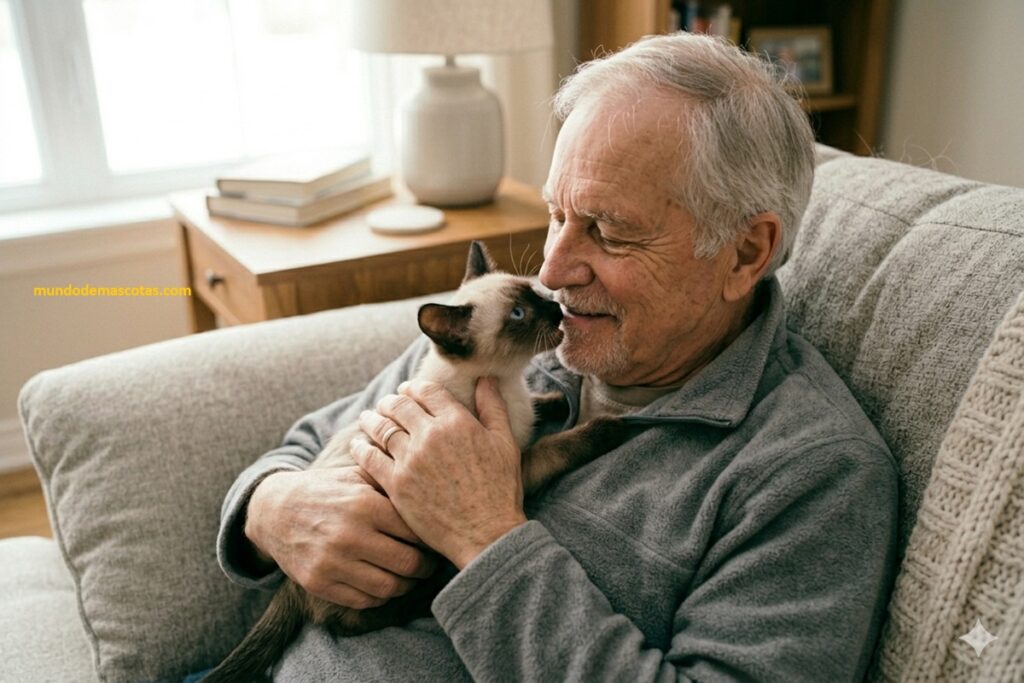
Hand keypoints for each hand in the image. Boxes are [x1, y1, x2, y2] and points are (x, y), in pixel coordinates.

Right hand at [244, 465, 437, 608]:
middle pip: (408, 564)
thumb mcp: (358, 475)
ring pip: (389, 588)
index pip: (416, 531)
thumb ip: (391, 482)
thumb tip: (433, 493)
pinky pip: (364, 600)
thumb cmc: (328, 490)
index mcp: (364, 505)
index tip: (435, 539)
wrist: (275, 510)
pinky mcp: (319, 583)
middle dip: (425, 567)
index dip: (431, 538)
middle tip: (429, 564)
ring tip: (410, 576)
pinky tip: (384, 582)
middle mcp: (349, 535)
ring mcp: (332, 562)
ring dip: (406, 585)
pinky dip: (380, 596)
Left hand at [351, 377, 527, 569]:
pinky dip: (361, 447)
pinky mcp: (396, 484)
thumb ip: (493, 407)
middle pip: (400, 405)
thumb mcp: (505, 443)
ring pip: (382, 428)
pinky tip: (358, 444)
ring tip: (367, 418)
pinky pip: (370, 458)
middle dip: (390, 400)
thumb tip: (486, 379)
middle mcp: (430, 435)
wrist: (486, 533)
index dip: (414, 387)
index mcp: (457, 421)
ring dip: (372, 419)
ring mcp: (410, 459)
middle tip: (385, 403)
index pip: (427, 391)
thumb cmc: (500, 490)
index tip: (407, 389)